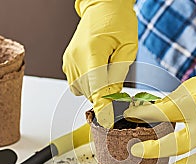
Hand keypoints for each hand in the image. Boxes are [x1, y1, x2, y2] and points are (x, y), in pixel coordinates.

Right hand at [62, 0, 137, 127]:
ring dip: (97, 89)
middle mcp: (75, 59)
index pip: (96, 87)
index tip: (107, 121)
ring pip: (83, 91)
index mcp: (91, 52)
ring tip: (108, 69)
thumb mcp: (127, 47)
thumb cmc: (118, 22)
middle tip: (119, 82)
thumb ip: (119, 74)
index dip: (103, 106)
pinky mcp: (67, 63)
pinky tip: (98, 71)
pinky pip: (77, 84)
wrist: (102, 6)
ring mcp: (69, 61)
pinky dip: (89, 84)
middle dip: (106, 94)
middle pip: (90, 92)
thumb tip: (113, 97)